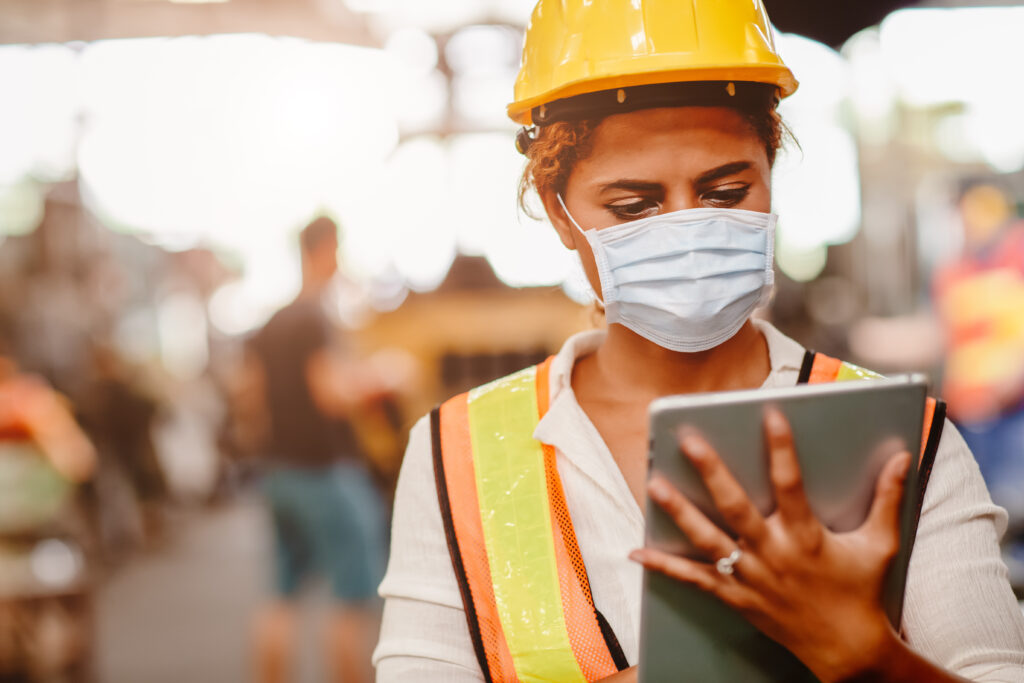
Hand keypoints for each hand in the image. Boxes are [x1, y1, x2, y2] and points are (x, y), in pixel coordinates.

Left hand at [630, 408, 911, 682]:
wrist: (847, 651)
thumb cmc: (861, 592)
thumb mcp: (880, 544)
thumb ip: (888, 498)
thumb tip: (903, 457)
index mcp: (807, 536)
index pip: (791, 483)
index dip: (781, 447)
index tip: (768, 413)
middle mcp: (773, 553)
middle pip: (737, 507)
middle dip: (712, 471)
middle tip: (689, 440)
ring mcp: (750, 576)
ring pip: (708, 540)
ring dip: (680, 512)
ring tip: (655, 483)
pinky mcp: (735, 597)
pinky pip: (694, 580)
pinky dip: (665, 566)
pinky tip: (637, 551)